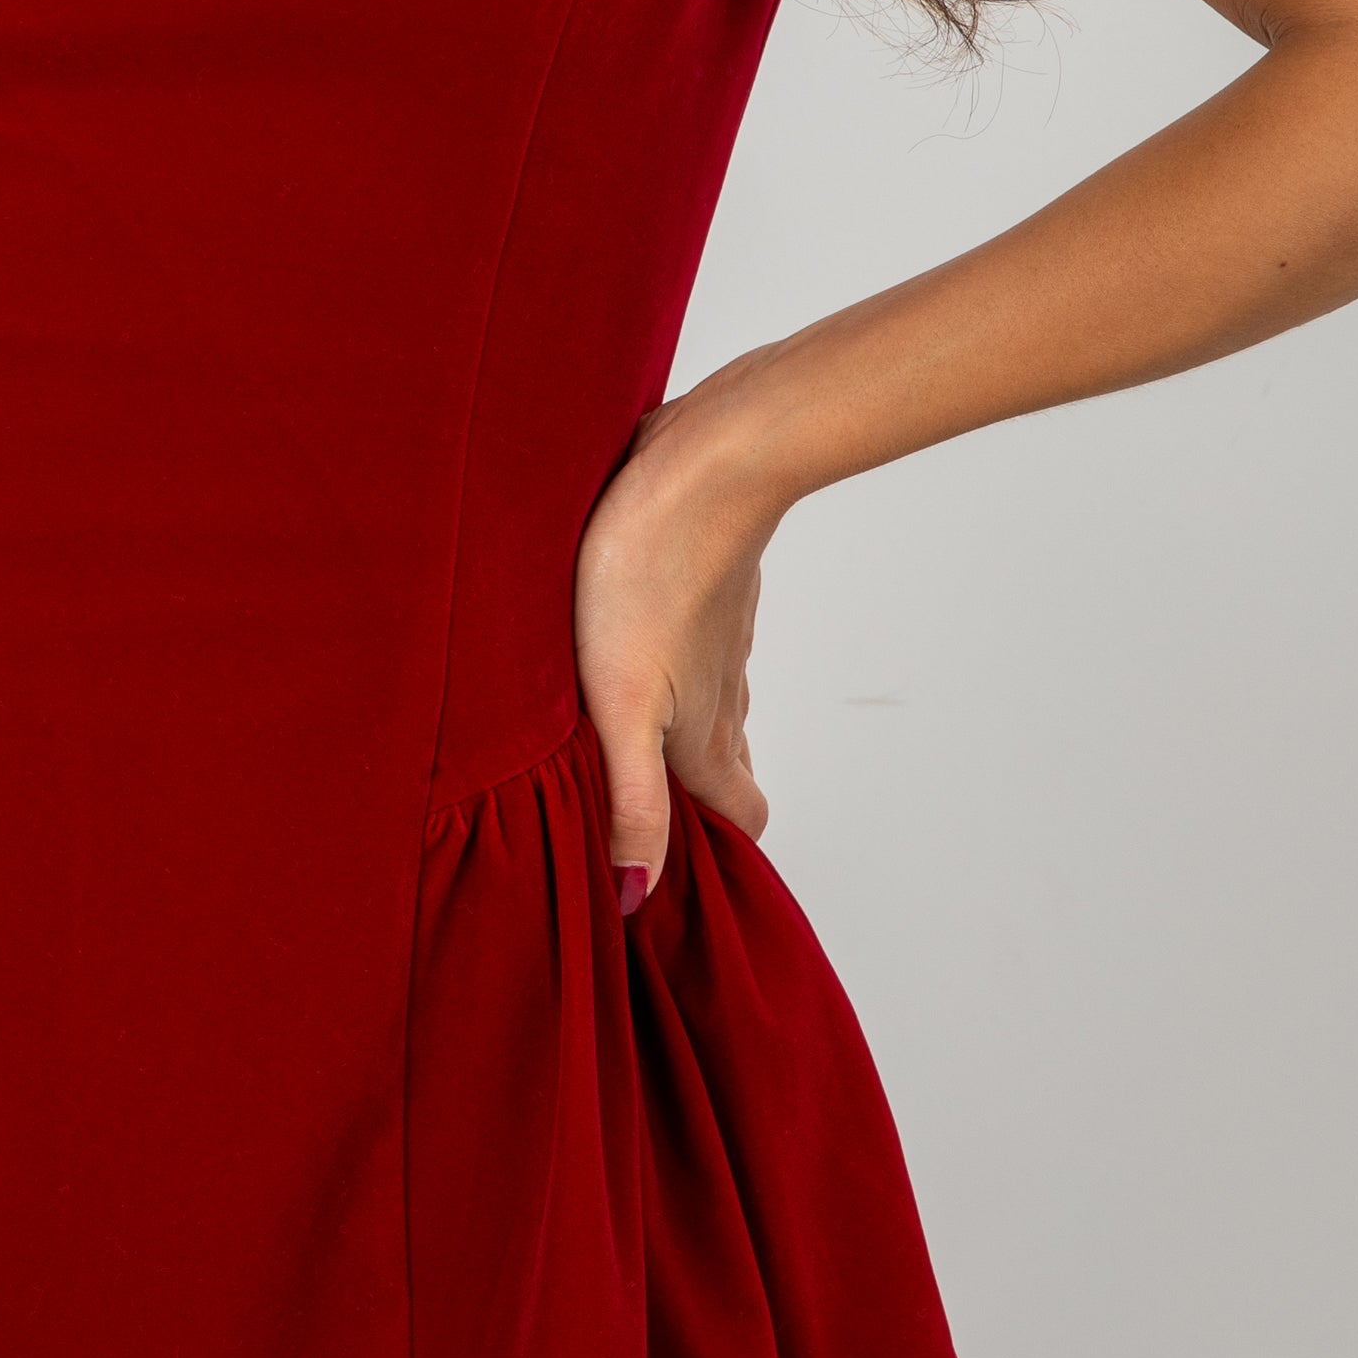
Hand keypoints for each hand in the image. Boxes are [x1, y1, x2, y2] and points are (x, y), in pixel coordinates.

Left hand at [572, 400, 777, 904]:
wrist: (705, 463)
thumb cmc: (650, 575)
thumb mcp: (622, 702)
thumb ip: (630, 799)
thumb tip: (635, 894)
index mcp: (704, 734)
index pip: (738, 820)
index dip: (713, 853)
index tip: (670, 870)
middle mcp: (722, 693)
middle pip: (725, 768)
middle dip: (691, 801)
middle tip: (635, 815)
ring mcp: (718, 639)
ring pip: (711, 706)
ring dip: (677, 733)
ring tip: (619, 743)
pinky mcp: (704, 589)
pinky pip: (695, 650)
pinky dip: (670, 671)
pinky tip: (624, 652)